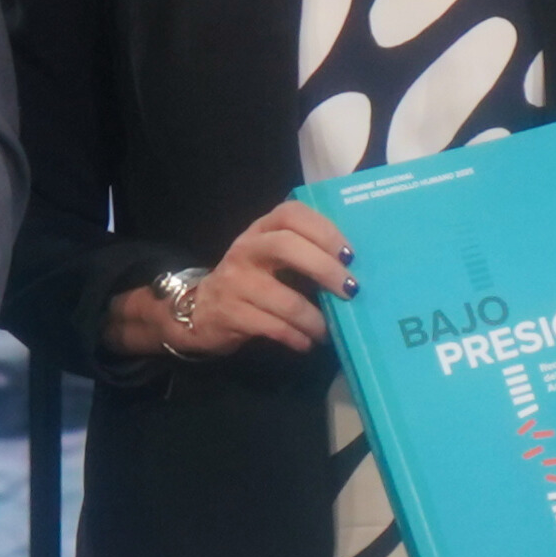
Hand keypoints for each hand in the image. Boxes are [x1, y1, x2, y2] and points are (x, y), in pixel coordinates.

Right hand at [105, 201, 354, 362]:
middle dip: (324, 268)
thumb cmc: (252, 281)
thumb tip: (356, 270)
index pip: (291, 214)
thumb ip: (306, 254)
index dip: (323, 230)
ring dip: (314, 318)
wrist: (200, 310)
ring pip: (283, 298)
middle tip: (351, 290)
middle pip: (286, 246)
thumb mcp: (272, 258)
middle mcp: (246, 249)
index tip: (350, 254)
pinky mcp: (230, 313)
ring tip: (328, 330)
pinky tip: (306, 342)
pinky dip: (296, 337)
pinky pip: (272, 326)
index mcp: (262, 229)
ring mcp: (235, 281)